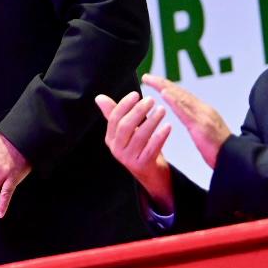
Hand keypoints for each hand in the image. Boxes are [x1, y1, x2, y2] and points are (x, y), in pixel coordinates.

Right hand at [95, 91, 174, 212]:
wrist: (151, 173)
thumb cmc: (139, 147)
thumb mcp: (127, 131)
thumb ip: (115, 114)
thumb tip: (99, 97)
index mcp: (110, 138)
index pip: (114, 118)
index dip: (124, 105)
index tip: (136, 94)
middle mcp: (116, 149)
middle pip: (125, 126)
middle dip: (138, 111)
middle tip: (151, 100)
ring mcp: (128, 159)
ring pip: (139, 136)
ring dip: (152, 121)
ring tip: (162, 110)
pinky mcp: (142, 165)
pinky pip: (152, 148)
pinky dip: (160, 136)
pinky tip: (168, 126)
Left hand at [143, 74, 230, 168]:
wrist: (237, 161)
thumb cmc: (222, 151)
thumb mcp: (207, 132)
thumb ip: (198, 122)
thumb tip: (187, 116)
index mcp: (205, 111)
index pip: (183, 95)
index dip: (168, 87)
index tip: (155, 81)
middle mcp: (204, 110)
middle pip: (180, 92)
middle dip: (162, 83)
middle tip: (147, 76)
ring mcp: (203, 117)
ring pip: (181, 98)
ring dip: (164, 87)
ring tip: (151, 80)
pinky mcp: (202, 126)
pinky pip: (185, 111)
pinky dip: (174, 100)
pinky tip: (164, 93)